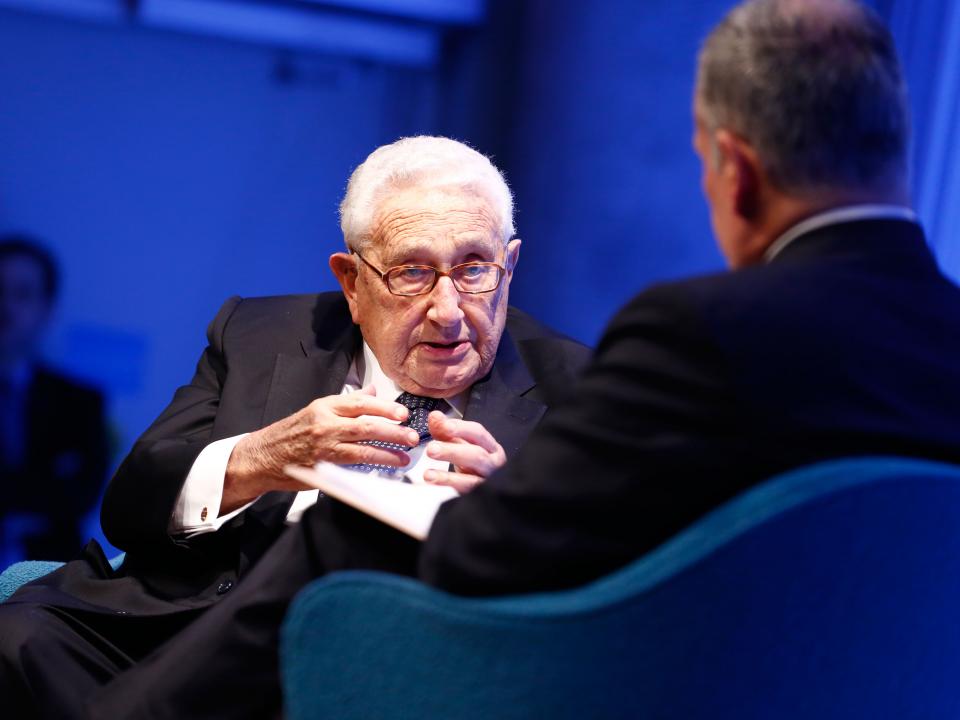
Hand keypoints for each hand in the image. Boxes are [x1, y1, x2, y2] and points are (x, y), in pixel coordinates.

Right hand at [221, 386, 419, 513]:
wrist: (264, 454)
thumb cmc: (292, 432)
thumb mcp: (318, 409)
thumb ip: (347, 402)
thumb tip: (372, 391)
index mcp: (326, 406)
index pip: (361, 403)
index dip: (385, 408)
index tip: (403, 413)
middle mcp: (325, 424)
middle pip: (367, 426)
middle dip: (393, 431)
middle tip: (411, 436)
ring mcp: (323, 447)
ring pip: (362, 448)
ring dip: (387, 453)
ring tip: (404, 456)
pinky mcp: (322, 467)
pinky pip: (352, 467)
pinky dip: (370, 468)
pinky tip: (384, 469)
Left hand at [423, 411, 505, 493]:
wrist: (485, 488)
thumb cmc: (472, 462)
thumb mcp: (460, 443)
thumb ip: (445, 430)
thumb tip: (435, 416)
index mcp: (490, 446)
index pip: (478, 433)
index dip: (460, 428)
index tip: (442, 424)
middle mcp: (493, 464)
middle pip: (476, 455)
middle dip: (452, 451)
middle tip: (431, 449)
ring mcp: (487, 482)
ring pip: (472, 479)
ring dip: (448, 476)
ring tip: (428, 474)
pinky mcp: (478, 496)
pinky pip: (464, 493)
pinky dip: (448, 488)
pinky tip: (434, 483)